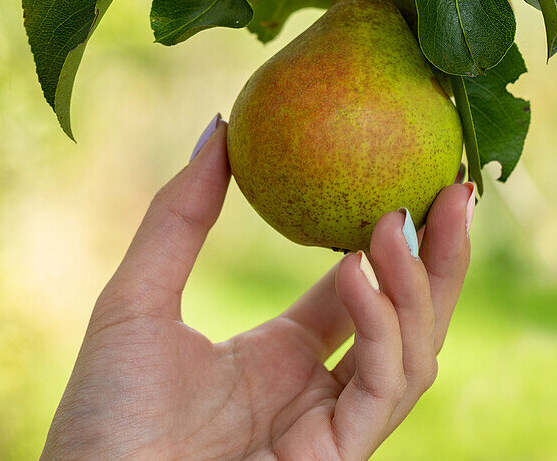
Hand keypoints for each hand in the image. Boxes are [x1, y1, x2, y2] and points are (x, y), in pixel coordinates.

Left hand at [41, 116, 475, 459]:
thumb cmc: (100, 419)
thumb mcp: (135, 301)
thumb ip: (179, 217)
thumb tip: (219, 126)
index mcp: (280, 359)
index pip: (360, 291)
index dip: (394, 240)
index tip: (415, 177)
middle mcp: (316, 393)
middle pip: (408, 320)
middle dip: (440, 258)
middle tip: (456, 186)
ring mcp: (332, 430)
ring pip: (413, 354)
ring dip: (416, 286)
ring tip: (394, 220)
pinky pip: (380, 388)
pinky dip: (380, 329)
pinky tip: (355, 273)